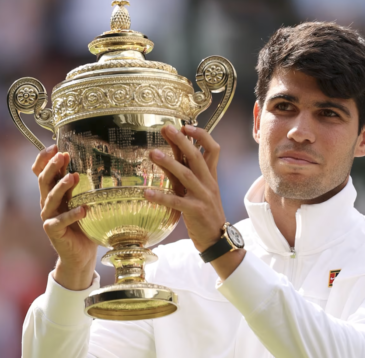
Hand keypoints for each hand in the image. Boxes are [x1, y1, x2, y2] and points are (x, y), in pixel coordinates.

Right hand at [32, 145, 96, 290]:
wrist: (81, 254)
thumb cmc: (85, 225)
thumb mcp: (85, 201)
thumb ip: (87, 187)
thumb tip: (102, 164)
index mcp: (54, 193)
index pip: (41, 172)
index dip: (44, 159)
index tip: (54, 146)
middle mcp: (48, 203)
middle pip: (43, 181)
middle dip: (52, 167)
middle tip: (63, 155)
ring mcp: (49, 217)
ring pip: (50, 198)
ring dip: (62, 186)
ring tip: (74, 177)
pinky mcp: (53, 232)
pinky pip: (60, 222)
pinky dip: (72, 215)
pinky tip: (83, 210)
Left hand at [144, 124, 226, 251]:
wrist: (217, 238)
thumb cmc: (205, 212)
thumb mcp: (199, 190)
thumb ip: (187, 173)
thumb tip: (174, 154)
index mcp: (211, 176)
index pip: (213, 149)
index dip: (201, 136)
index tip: (186, 126)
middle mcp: (208, 183)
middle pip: (197, 157)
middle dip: (182, 141)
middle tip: (167, 128)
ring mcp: (203, 197)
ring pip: (186, 175)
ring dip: (169, 163)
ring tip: (152, 153)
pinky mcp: (195, 211)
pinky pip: (176, 202)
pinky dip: (161, 197)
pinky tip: (146, 193)